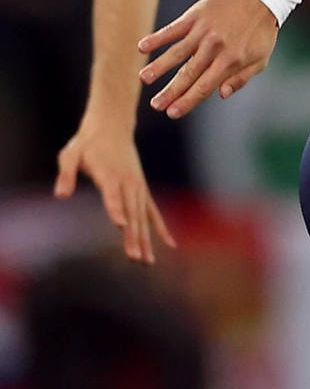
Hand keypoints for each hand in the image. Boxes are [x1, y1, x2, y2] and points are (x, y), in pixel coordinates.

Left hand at [55, 117, 173, 263]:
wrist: (112, 127)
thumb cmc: (87, 143)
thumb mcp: (70, 154)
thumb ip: (66, 174)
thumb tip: (61, 196)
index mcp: (110, 174)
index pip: (113, 196)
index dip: (117, 210)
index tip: (122, 226)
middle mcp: (128, 183)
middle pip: (132, 213)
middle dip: (134, 237)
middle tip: (136, 258)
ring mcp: (138, 187)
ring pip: (142, 217)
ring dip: (146, 239)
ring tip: (146, 261)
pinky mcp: (142, 190)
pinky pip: (153, 212)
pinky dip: (160, 228)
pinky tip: (169, 244)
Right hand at [139, 0, 280, 118]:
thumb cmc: (261, 33)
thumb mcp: (260, 60)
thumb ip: (240, 78)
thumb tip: (221, 95)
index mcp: (231, 61)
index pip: (204, 87)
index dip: (187, 101)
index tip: (172, 113)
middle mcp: (215, 48)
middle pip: (188, 74)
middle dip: (170, 91)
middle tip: (155, 105)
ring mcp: (204, 31)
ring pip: (177, 52)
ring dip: (159, 66)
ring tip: (144, 78)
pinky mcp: (196, 16)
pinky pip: (173, 29)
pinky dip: (158, 38)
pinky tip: (142, 47)